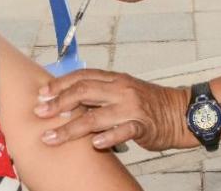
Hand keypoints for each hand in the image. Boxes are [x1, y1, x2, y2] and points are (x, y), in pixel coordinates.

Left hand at [35, 70, 192, 150]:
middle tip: (40, 114)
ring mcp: (132, 107)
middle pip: (84, 93)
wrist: (181, 112)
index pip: (82, 77)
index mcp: (115, 79)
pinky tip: (95, 144)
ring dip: (70, 128)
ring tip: (52, 137)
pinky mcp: (143, 125)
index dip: (59, 85)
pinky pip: (123, 130)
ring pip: (96, 116)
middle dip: (58, 104)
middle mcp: (121, 90)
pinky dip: (108, 137)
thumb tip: (68, 99)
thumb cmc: (148, 103)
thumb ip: (100, 93)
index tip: (41, 94)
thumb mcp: (123, 90)